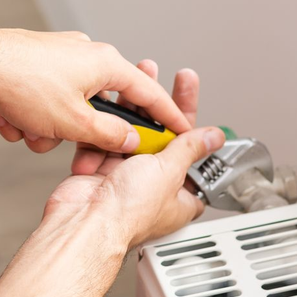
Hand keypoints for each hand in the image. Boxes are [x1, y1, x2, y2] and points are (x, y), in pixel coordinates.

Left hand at [0, 29, 191, 153]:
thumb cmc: (19, 80)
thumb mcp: (74, 122)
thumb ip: (110, 136)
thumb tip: (129, 140)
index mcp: (106, 64)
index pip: (148, 93)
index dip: (166, 116)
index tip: (178, 130)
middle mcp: (87, 58)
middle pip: (103, 108)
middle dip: (81, 133)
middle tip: (73, 143)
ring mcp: (60, 63)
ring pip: (70, 112)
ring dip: (49, 131)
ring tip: (28, 130)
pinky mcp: (37, 70)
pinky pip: (46, 106)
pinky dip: (30, 119)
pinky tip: (11, 119)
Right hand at [43, 59, 221, 245]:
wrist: (83, 222)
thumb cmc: (128, 212)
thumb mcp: (170, 170)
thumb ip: (190, 149)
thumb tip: (213, 137)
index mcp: (179, 195)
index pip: (193, 152)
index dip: (191, 123)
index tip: (187, 95)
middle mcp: (153, 187)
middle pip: (160, 137)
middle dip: (157, 106)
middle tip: (159, 73)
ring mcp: (124, 178)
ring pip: (130, 134)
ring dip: (129, 110)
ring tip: (130, 80)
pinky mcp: (98, 170)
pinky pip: (103, 141)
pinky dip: (103, 128)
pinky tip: (106, 106)